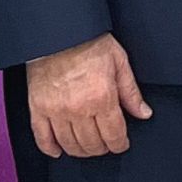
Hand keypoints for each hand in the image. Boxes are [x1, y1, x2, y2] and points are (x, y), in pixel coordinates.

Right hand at [26, 34, 151, 157]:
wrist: (58, 30)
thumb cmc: (88, 41)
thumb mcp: (119, 62)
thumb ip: (131, 92)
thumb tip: (143, 112)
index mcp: (101, 97)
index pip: (114, 136)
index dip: (120, 144)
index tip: (121, 143)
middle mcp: (78, 108)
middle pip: (92, 144)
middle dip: (102, 148)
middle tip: (105, 143)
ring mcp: (56, 110)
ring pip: (69, 144)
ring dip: (80, 150)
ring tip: (86, 146)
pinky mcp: (38, 107)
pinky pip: (42, 137)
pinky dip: (50, 148)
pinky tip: (57, 150)